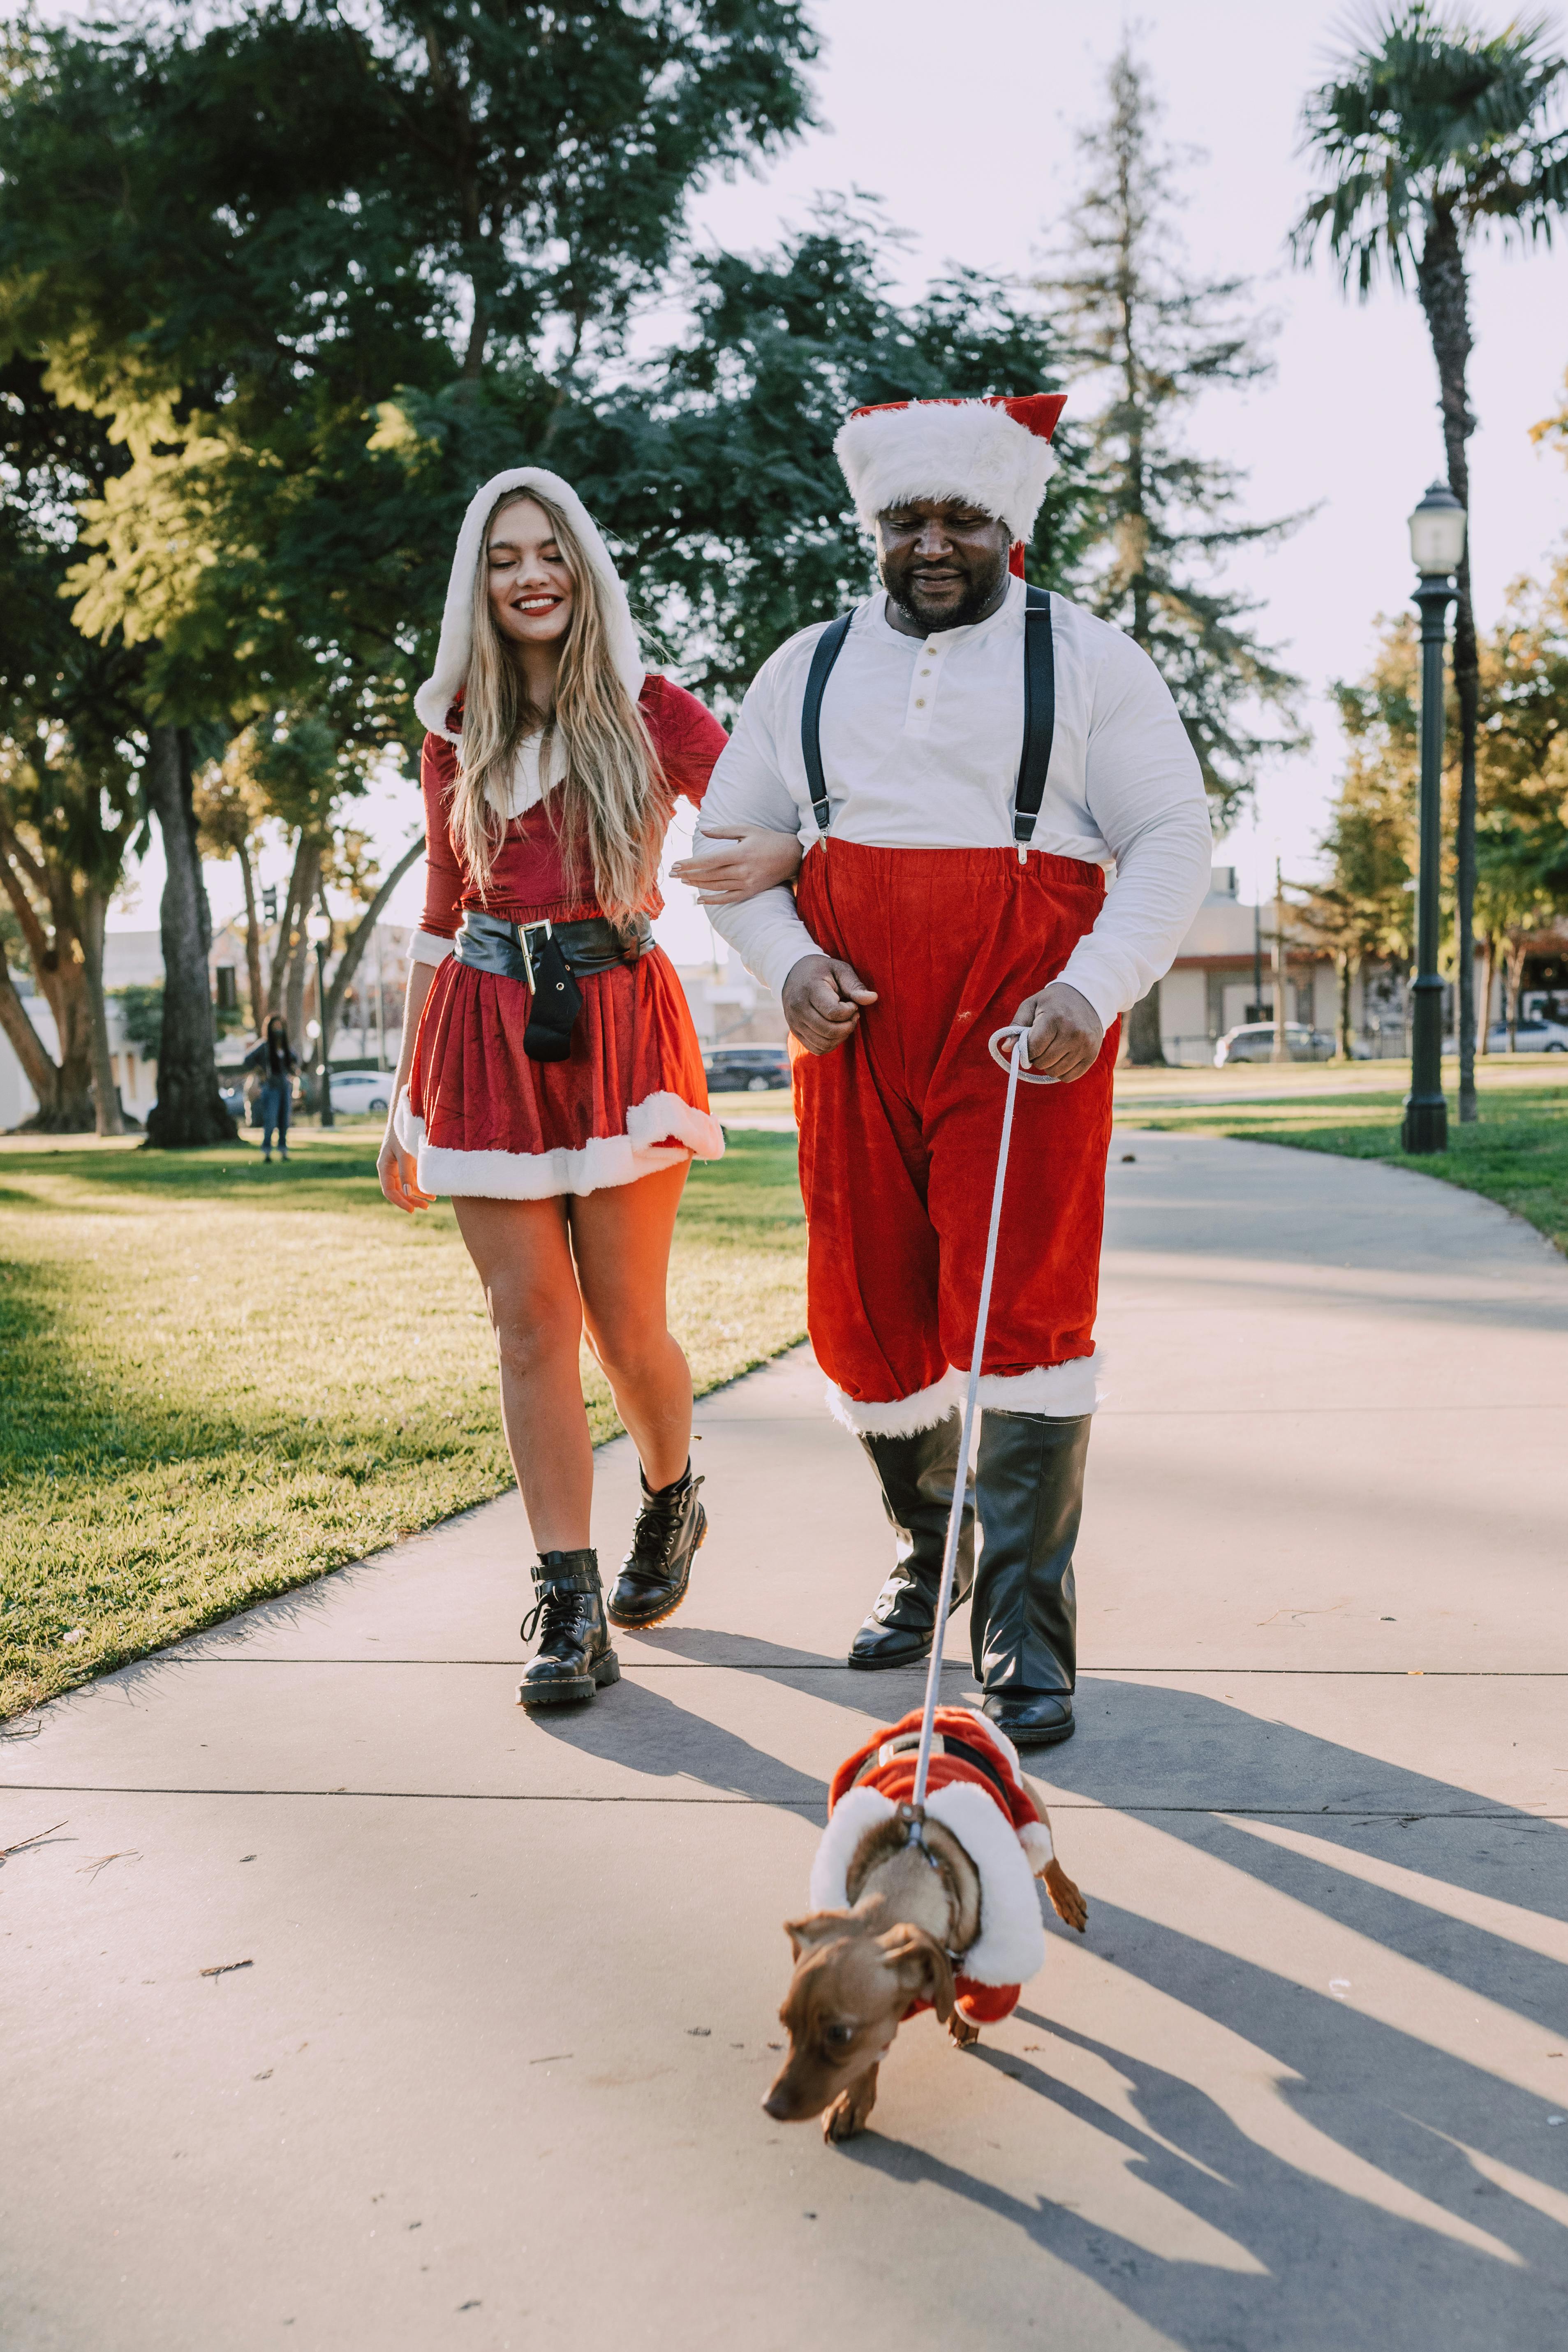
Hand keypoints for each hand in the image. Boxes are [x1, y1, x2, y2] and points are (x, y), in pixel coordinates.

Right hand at [378, 1128, 432, 1213]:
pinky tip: (431, 1191)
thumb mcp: (405, 1153)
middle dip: (411, 1200)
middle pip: (399, 1190)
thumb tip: (408, 1193)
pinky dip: (421, 1185)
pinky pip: (413, 1178)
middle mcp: (390, 1169)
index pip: (389, 1191)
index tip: (411, 1210)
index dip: (400, 1202)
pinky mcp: (408, 1163)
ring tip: (432, 1201)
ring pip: (407, 1186)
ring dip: (418, 1194)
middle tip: (425, 1208)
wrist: (407, 1115)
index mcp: (384, 1167)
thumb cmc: (403, 1133)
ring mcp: (399, 1166)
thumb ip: (406, 1173)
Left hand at [670, 826, 803, 904]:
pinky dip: (713, 900)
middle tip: (673, 874)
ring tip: (683, 881)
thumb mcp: (747, 829)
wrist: (792, 856)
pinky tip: (700, 900)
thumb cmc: (768, 839)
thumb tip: (702, 831)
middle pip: (709, 875)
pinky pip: (728, 898)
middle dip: (689, 874)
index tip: (676, 865)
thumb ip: (723, 831)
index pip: (708, 861)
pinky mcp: (750, 891)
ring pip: (716, 887)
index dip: (690, 864)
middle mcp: (742, 871)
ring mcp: (746, 883)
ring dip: (697, 885)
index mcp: (740, 854)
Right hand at [782, 954, 877, 1055]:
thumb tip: (873, 998)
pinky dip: (831, 1044)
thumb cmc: (822, 971)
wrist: (793, 974)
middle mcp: (798, 1009)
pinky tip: (835, 1029)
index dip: (849, 1011)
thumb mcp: (840, 970)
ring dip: (841, 1036)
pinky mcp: (795, 1032)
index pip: (833, 1013)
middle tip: (853, 1014)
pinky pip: (817, 1049)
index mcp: (810, 990)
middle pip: (829, 1031)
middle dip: (848, 1026)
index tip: (852, 1003)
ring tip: (844, 1021)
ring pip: (824, 1043)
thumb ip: (855, 985)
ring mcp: (794, 1023)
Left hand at [1010, 981, 1104, 1081]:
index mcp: (1055, 1018)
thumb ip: (1016, 1026)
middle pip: (1043, 1062)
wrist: (1088, 996)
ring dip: (1048, 1065)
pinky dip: (1061, 1072)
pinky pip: (1069, 1077)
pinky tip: (1061, 1058)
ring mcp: (1084, 1045)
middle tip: (1040, 1046)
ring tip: (1051, 1050)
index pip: (1033, 1048)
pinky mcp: (1092, 1055)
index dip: (1026, 1050)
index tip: (1027, 1045)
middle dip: (1036, 1057)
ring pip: (1055, 1072)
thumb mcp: (1031, 1005)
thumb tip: (1006, 1048)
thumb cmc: (1054, 1002)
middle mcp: (1073, 1033)